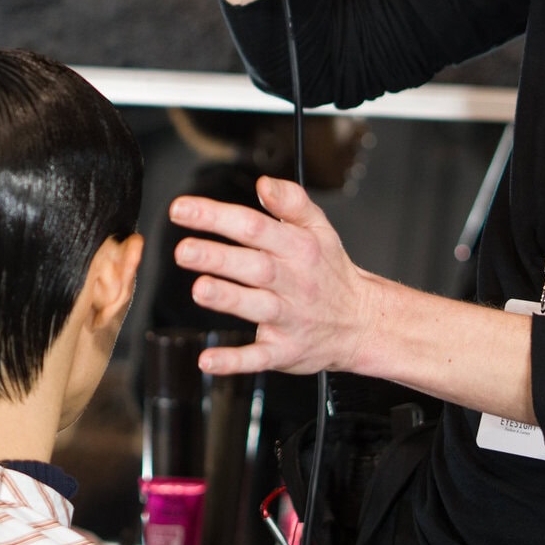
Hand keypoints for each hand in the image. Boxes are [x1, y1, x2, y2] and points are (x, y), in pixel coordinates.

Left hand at [168, 177, 377, 376]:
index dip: (217, 217)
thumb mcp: (321, 229)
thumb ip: (292, 201)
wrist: (362, 323)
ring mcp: (289, 318)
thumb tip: (264, 183)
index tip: (182, 210)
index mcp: (298, 249)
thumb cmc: (331, 272)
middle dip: (218, 258)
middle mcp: (293, 282)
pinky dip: (233, 361)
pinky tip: (208, 359)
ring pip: (257, 307)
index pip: (254, 227)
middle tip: (184, 251)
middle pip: (254, 266)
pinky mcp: (284, 351)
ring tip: (200, 289)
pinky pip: (258, 356)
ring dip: (228, 299)